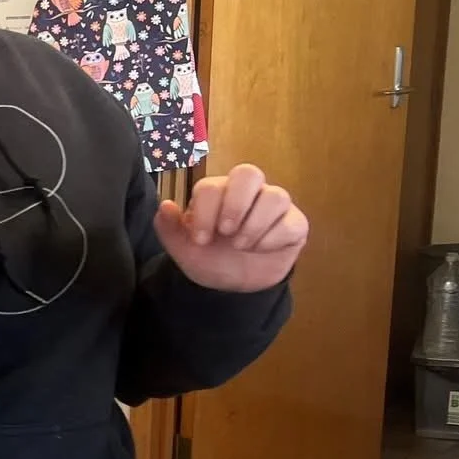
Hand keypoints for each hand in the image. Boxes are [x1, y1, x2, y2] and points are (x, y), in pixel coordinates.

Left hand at [154, 164, 307, 293]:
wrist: (233, 285)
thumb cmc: (209, 258)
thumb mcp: (183, 248)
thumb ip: (168, 227)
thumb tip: (164, 205)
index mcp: (217, 193)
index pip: (212, 186)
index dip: (205, 211)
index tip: (200, 240)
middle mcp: (248, 193)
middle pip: (249, 173)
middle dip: (235, 203)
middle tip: (226, 231)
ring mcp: (273, 206)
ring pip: (276, 196)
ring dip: (255, 224)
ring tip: (240, 246)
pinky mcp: (294, 225)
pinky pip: (293, 222)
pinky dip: (274, 238)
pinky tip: (259, 250)